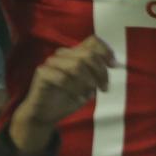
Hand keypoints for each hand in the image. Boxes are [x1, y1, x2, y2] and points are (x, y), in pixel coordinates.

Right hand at [7, 38, 111, 155]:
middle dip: (100, 72)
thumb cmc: (70, 97)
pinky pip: (63, 78)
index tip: (113, 66)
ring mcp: (51, 62)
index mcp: (75, 53)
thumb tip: (113, 64)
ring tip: (90, 95)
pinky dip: (75, 90)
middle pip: (88, 54)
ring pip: (76, 65)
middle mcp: (63, 54)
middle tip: (104, 88)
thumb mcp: (90, 85)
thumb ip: (98, 73)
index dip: (105, 51)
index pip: (92, 41)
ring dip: (88, 82)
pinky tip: (78, 99)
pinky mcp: (42, 72)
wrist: (46, 114)